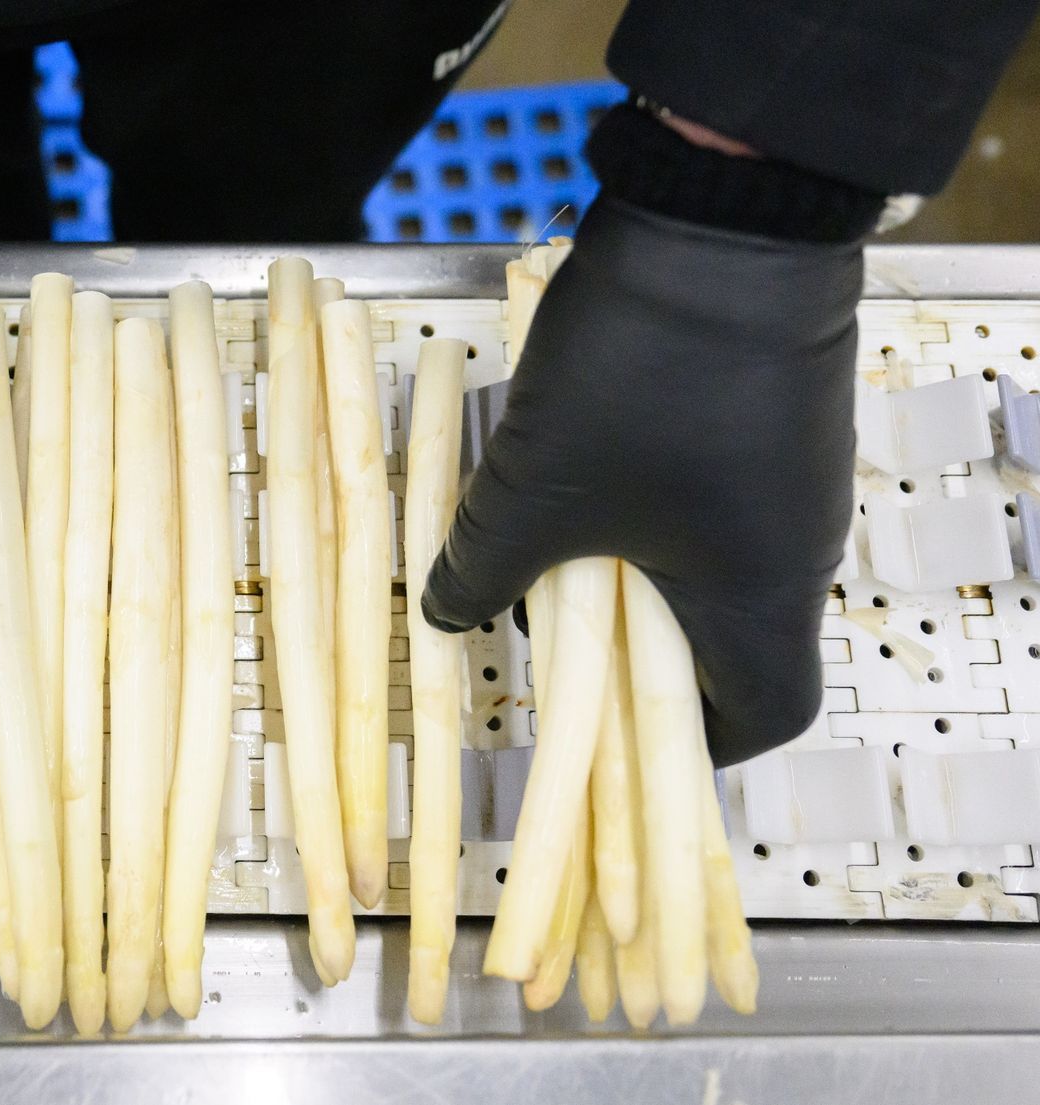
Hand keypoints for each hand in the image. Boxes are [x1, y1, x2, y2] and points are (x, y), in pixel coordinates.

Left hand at [420, 196, 859, 764]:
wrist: (719, 218)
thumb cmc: (640, 377)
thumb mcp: (532, 492)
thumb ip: (481, 572)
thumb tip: (443, 616)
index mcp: (763, 594)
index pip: (762, 717)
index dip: (691, 750)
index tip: (616, 746)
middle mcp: (797, 544)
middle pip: (727, 643)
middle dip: (633, 660)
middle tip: (551, 649)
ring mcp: (788, 474)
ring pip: (708, 564)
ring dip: (627, 575)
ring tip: (546, 560)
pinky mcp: (767, 415)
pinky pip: (708, 497)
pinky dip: (642, 512)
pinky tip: (575, 481)